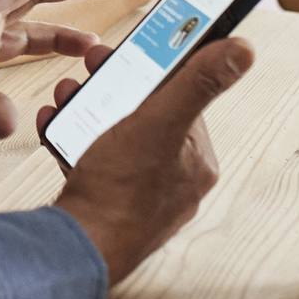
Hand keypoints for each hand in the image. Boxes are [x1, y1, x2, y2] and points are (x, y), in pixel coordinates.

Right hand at [39, 36, 252, 285]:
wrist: (75, 248)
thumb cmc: (120, 193)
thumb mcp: (160, 123)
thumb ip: (198, 83)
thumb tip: (243, 50)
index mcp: (196, 161)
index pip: (182, 100)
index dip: (153, 70)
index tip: (129, 51)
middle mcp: (172, 180)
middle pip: (144, 115)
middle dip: (112, 87)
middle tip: (91, 68)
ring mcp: (137, 195)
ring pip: (113, 135)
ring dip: (87, 108)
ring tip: (67, 95)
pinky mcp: (105, 204)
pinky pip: (91, 159)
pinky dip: (72, 138)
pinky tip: (55, 126)